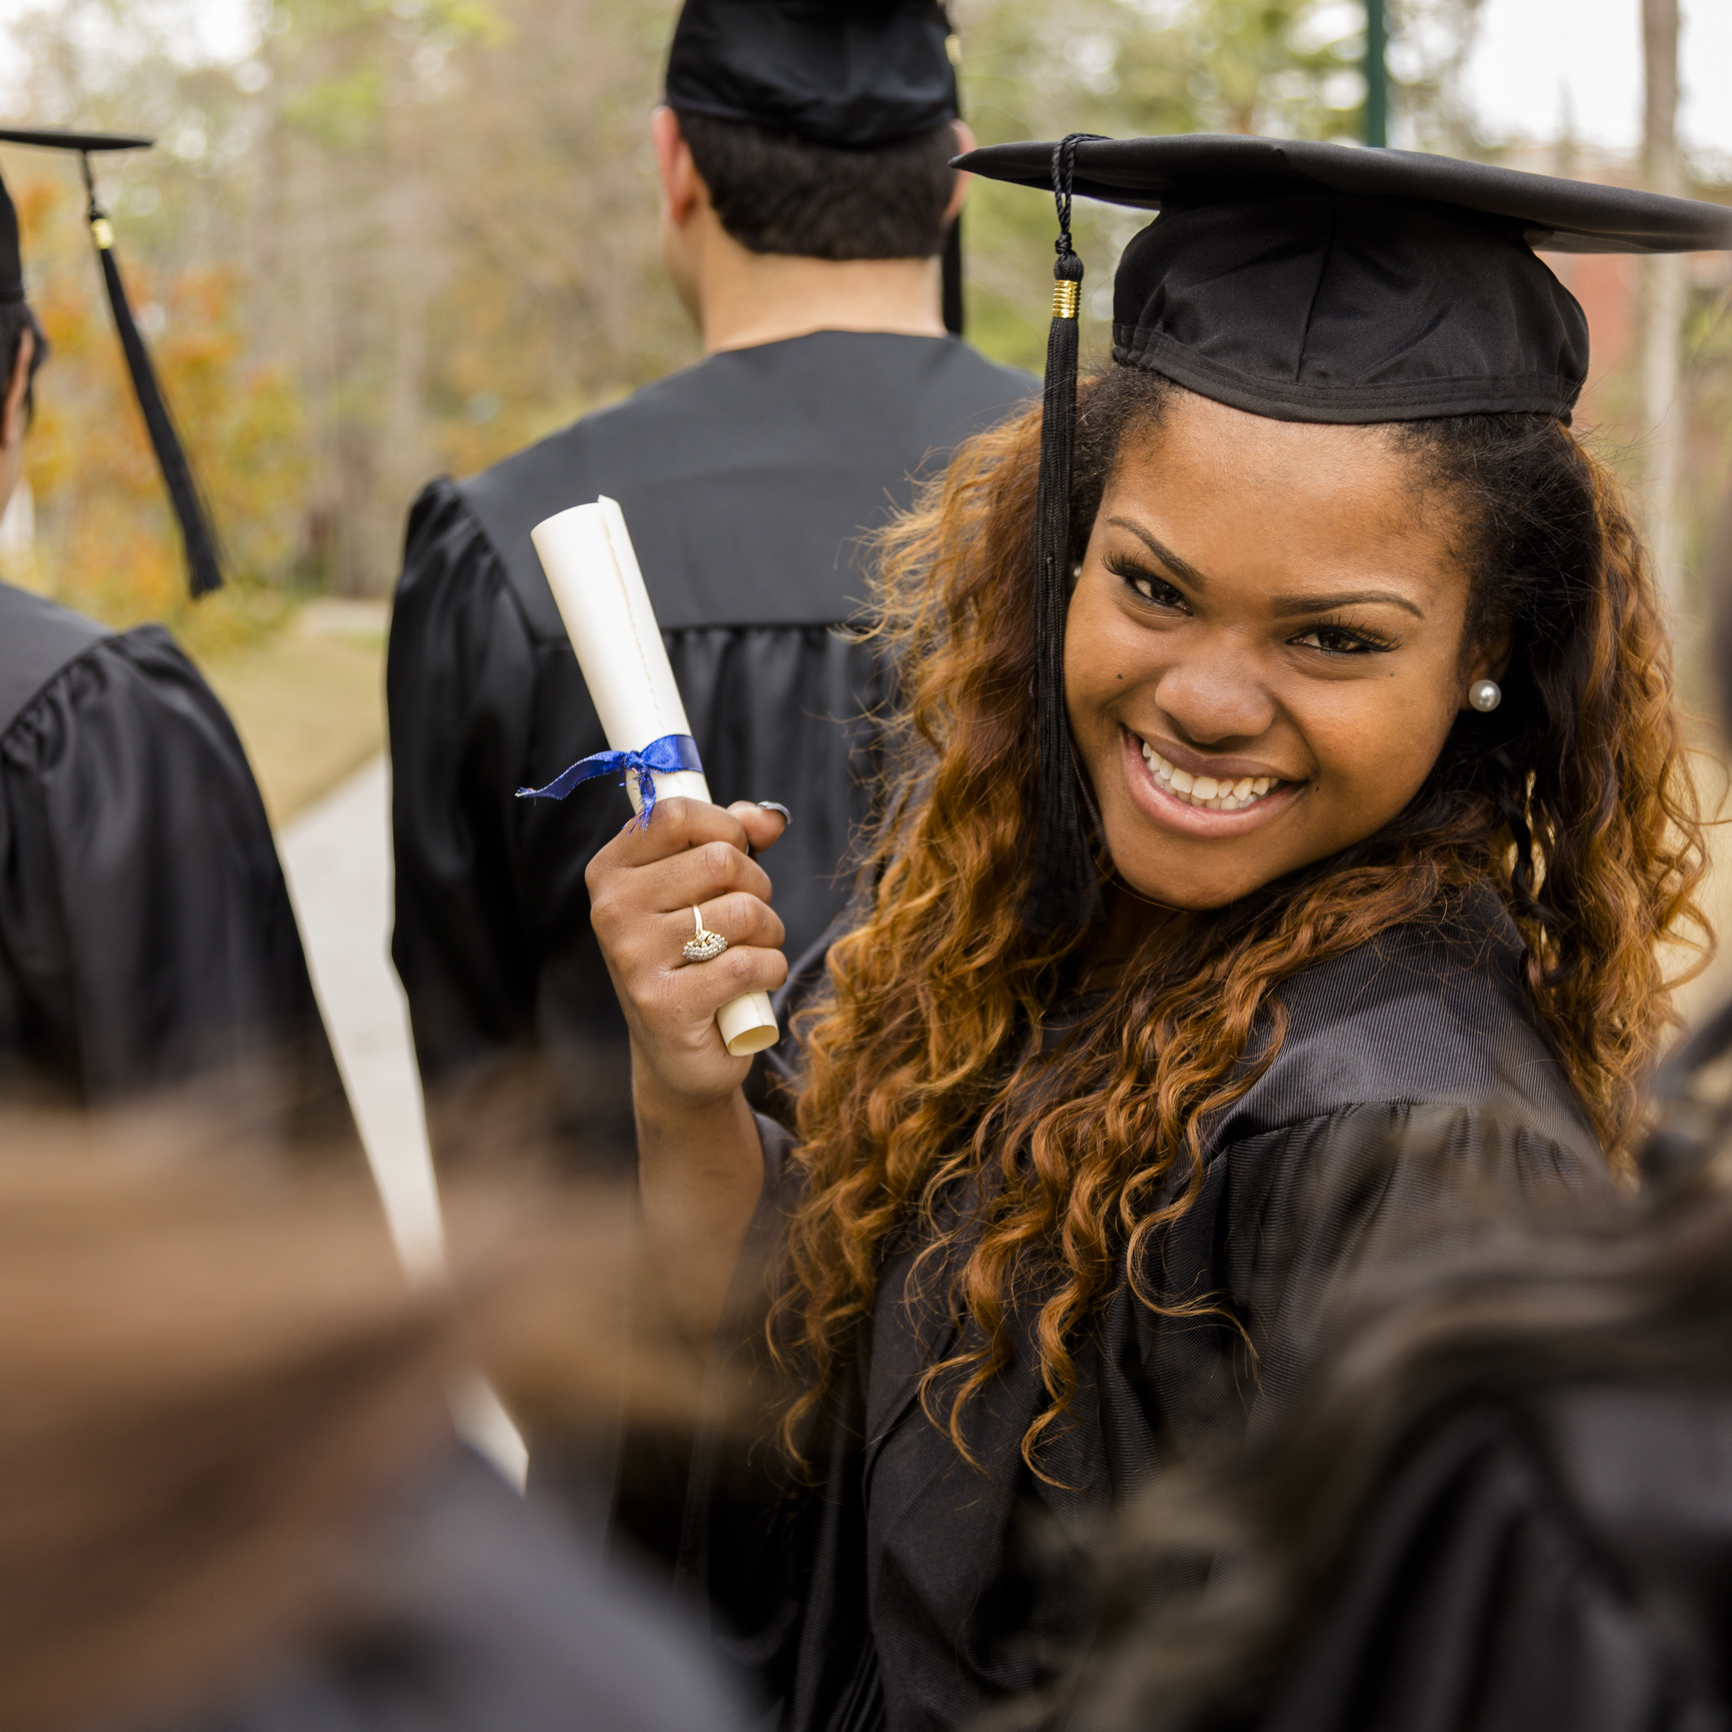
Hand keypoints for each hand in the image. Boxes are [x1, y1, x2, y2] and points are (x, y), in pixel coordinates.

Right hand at [586, 797, 789, 1112]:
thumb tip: (769, 817)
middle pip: (721, 860)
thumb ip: (731, 839)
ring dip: (769, 932)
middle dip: (757, 887)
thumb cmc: (692, 956)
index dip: (726, 828)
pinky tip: (755, 982)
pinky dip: (771, 969)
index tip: (735, 854)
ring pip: (744, 912)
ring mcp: (632, 959)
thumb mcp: (702, 889)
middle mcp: (611, 910)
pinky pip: (748, 963)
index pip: (675, 812)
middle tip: (749, 917)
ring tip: (752, 950)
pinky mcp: (664, 1005)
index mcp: (610, 870)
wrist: (676, 1054)